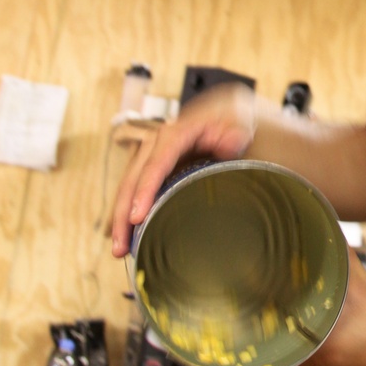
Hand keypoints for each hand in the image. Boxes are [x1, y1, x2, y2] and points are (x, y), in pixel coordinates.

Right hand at [111, 84, 256, 256]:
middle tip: (118, 246)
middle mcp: (167, 137)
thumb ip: (239, 131)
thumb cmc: (246, 122)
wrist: (247, 116)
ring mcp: (163, 151)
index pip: (159, 157)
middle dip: (123, 210)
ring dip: (122, 214)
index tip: (137, 217)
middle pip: (136, 173)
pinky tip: (127, 233)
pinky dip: (133, 208)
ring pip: (133, 181)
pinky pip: (143, 184)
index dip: (145, 187)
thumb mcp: (246, 124)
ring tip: (118, 248)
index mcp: (186, 127)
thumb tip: (231, 140)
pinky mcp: (165, 163)